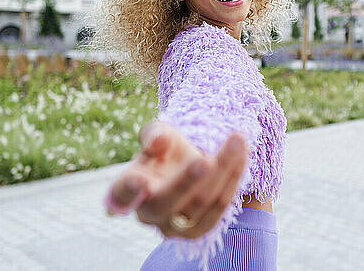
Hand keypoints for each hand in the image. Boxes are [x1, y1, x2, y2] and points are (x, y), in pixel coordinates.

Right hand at [105, 121, 248, 238]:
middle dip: (187, 180)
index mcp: (126, 188)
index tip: (141, 181)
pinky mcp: (197, 230)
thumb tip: (159, 141)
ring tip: (237, 140)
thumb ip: (154, 134)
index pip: (122, 193)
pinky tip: (241, 156)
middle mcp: (147, 213)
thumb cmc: (165, 148)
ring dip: (222, 170)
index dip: (130, 189)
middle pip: (166, 202)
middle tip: (205, 160)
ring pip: (200, 202)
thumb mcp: (158, 133)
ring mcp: (172, 227)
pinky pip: (219, 207)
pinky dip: (232, 179)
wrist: (187, 164)